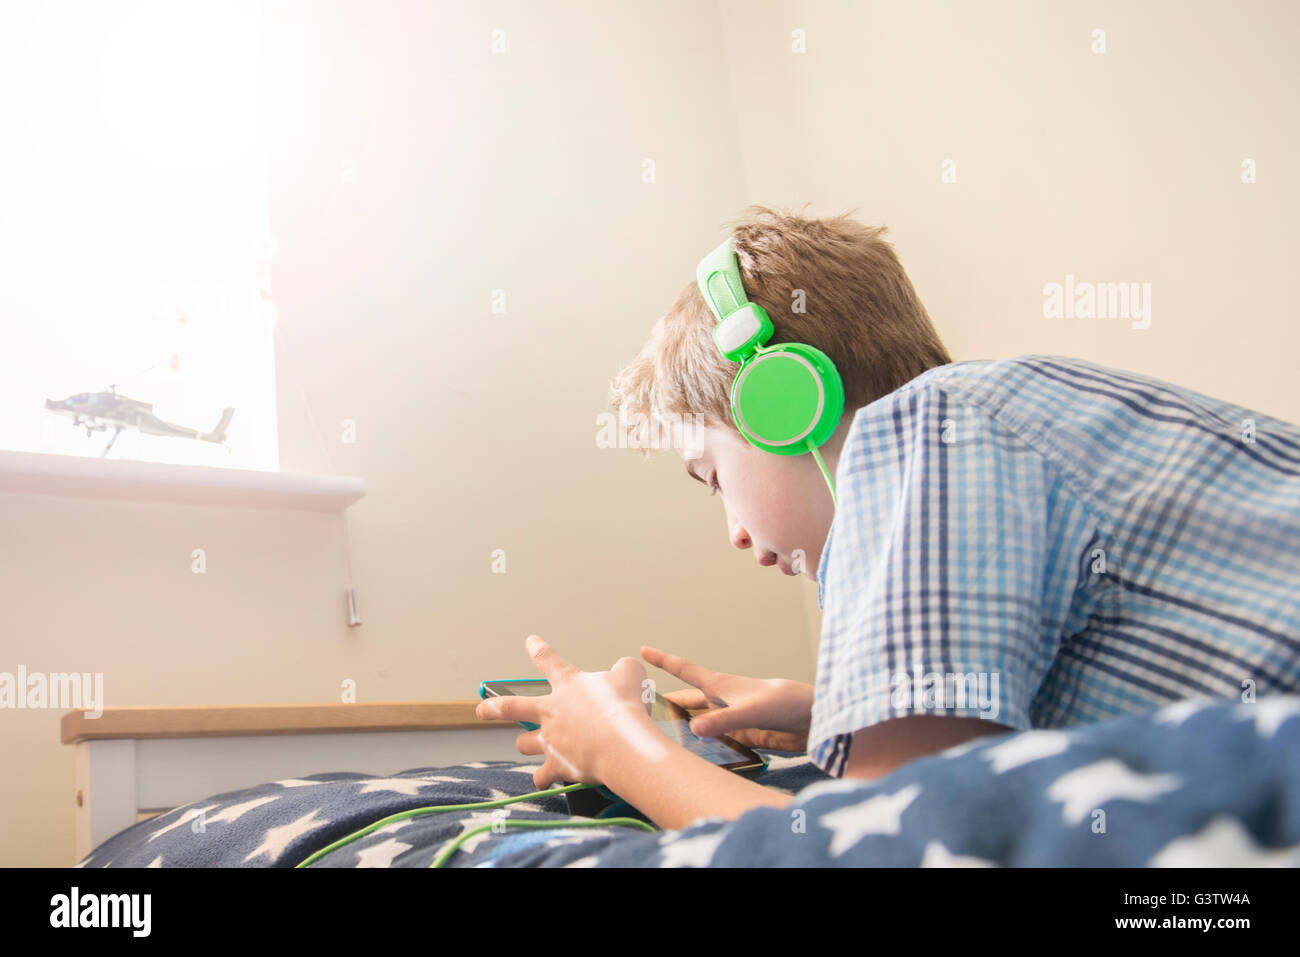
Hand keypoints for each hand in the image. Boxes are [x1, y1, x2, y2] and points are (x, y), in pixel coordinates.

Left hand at [474, 635, 665, 790]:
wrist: (622, 746)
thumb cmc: (624, 708)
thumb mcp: (630, 675)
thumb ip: (623, 669)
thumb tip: (623, 671)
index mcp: (567, 684)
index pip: (548, 660)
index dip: (538, 649)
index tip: (530, 642)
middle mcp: (551, 711)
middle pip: (511, 707)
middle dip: (494, 708)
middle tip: (482, 710)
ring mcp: (550, 740)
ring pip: (524, 743)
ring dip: (527, 743)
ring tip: (531, 744)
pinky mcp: (556, 766)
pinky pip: (542, 776)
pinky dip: (543, 779)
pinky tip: (545, 780)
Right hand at [640, 646, 813, 751]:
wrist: (815, 718)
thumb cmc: (786, 704)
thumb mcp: (752, 712)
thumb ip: (724, 721)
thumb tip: (694, 728)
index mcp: (721, 686)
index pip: (685, 670)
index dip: (664, 660)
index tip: (643, 649)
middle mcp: (723, 701)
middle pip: (688, 699)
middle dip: (667, 700)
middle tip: (642, 705)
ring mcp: (732, 718)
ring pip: (700, 721)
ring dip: (683, 725)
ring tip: (662, 734)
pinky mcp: (743, 736)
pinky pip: (716, 740)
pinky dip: (703, 744)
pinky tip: (696, 754)